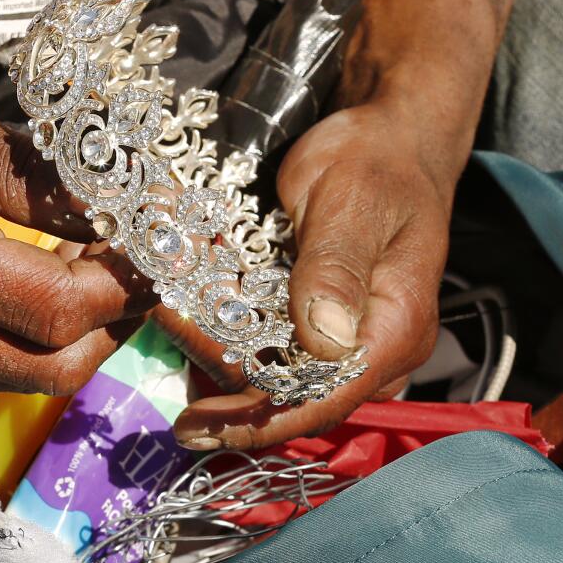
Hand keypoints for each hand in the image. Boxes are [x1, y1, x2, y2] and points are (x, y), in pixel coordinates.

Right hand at [0, 75, 150, 392]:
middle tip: (134, 261)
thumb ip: (26, 175)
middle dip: (114, 321)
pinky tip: (40, 285)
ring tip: (96, 271)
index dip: (123, 282)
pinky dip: (32, 339)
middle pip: (55, 366)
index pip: (60, 309)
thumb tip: (107, 210)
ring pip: (25, 378)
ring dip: (78, 337)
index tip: (155, 242)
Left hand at [167, 96, 462, 449]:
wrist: (389, 137)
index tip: (197, 425)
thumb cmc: (374, 161)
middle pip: (295, 399)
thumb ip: (335, 267)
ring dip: (223, 369)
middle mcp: (375, 348)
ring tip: (169, 343)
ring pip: (279, 379)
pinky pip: (276, 350)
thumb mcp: (349, 201)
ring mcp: (350, 339)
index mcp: (393, 330)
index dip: (260, 421)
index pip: (325, 399)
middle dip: (229, 397)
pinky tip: (192, 327)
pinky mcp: (325, 323)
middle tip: (173, 384)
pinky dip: (232, 343)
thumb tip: (324, 343)